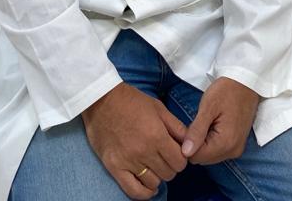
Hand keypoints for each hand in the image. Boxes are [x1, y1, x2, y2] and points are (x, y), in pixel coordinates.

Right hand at [82, 82, 187, 199]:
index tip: (176, 152)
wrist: (101, 99)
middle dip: (170, 166)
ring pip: (153, 182)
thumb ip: (177, 126)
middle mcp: (144, 151)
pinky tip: (148, 185)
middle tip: (164, 157)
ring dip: (157, 175)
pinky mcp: (114, 167)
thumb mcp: (158, 107)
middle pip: (168, 173)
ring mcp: (128, 161)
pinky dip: (144, 192)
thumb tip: (190, 143)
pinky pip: (133, 190)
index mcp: (156, 135)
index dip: (181, 158)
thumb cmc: (131, 100)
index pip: (180, 162)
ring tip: (154, 165)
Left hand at [181, 77, 259, 164]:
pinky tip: (211, 125)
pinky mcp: (237, 144)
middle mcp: (233, 151)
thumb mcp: (208, 107)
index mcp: (226, 143)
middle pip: (203, 159)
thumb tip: (185, 153)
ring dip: (203, 143)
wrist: (246, 81)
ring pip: (209, 156)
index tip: (186, 126)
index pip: (196, 156)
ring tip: (205, 122)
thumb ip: (196, 131)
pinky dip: (210, 141)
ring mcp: (236, 149)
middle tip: (196, 122)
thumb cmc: (226, 90)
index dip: (186, 143)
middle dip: (195, 144)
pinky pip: (218, 151)